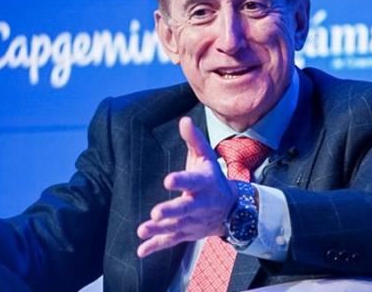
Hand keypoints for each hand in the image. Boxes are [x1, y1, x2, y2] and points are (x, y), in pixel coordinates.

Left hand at [136, 118, 236, 257]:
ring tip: (142, 229)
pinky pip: (170, 241)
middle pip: (184, 208)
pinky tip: (141, 251)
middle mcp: (199, 204)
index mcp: (203, 183)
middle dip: (171, 211)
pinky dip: (156, 246)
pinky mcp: (185, 233)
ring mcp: (192, 221)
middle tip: (156, 212)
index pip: (192, 181)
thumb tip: (184, 120)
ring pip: (175, 226)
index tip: (168, 180)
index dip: (181, 181)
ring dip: (158, 229)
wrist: (231, 208)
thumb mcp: (206, 158)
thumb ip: (194, 140)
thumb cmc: (212, 178)